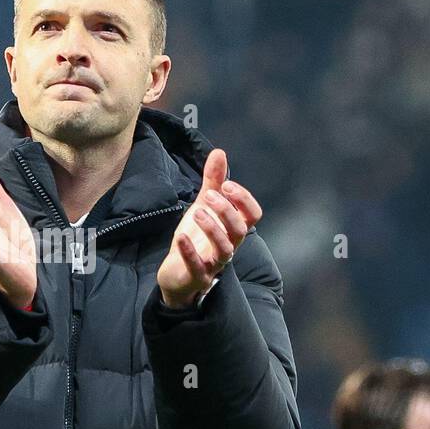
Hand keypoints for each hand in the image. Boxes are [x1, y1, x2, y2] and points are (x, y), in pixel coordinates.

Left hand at [156, 149, 262, 308]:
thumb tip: (219, 152)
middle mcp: (229, 246)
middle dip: (227, 211)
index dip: (244, 200)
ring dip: (213, 229)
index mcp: (233, 228)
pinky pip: (197, 267)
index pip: (253, 215)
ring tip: (197, 212)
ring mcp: (214, 263)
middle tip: (209, 196)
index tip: (226, 185)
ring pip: (224, 249)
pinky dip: (190, 252)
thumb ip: (212, 181)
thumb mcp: (203, 206)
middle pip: (240, 230)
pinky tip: (181, 237)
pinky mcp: (197, 276)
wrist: (176, 273)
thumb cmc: (196, 238)